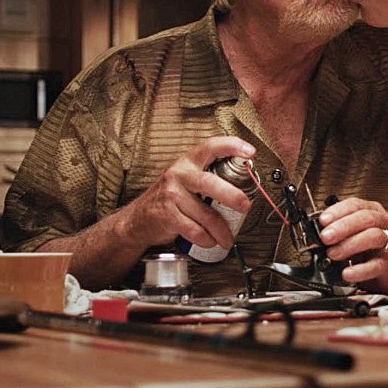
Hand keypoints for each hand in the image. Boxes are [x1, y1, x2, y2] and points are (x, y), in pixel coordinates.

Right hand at [119, 136, 256, 252]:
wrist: (138, 218)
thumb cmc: (170, 197)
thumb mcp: (188, 180)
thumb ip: (211, 178)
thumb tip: (245, 185)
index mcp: (189, 162)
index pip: (211, 147)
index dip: (231, 146)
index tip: (249, 151)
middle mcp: (179, 175)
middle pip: (209, 182)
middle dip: (231, 195)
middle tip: (245, 206)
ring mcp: (172, 194)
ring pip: (205, 213)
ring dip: (221, 229)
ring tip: (228, 238)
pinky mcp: (167, 214)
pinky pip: (193, 229)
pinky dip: (205, 238)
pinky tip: (210, 241)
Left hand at [317, 198, 387, 294]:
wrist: (385, 268)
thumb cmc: (366, 246)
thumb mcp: (351, 233)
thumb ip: (336, 229)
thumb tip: (315, 232)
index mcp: (371, 211)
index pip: (356, 205)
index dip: (338, 211)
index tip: (323, 220)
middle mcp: (382, 224)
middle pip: (366, 218)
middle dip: (343, 227)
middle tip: (325, 237)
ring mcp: (387, 242)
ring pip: (374, 237)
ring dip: (350, 244)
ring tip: (333, 253)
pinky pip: (375, 265)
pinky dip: (360, 270)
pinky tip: (347, 273)